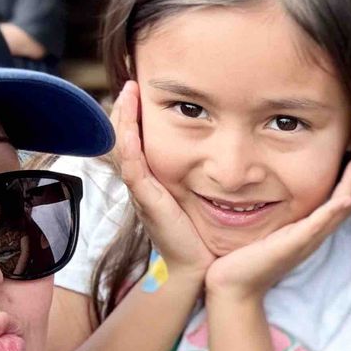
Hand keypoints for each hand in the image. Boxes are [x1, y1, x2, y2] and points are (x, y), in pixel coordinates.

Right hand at [113, 81, 213, 281]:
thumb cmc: (203, 234)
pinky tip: (131, 127)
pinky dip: (130, 145)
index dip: (138, 116)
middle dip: (127, 110)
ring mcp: (143, 191)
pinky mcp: (148, 200)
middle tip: (132, 83)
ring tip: (128, 92)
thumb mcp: (203, 198)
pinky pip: (133, 167)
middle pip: (127, 139)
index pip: (141, 141)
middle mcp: (145, 183)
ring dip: (125, 119)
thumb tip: (225, 159)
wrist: (198, 267)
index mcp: (156, 180)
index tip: (143, 91)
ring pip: (125, 148)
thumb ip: (206, 178)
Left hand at [203, 149, 350, 299]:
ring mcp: (306, 241)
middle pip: (345, 202)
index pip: (335, 201)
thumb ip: (272, 214)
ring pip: (338, 210)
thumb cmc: (242, 258)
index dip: (348, 179)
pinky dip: (333, 211)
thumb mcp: (263, 229)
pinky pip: (318, 225)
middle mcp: (313, 235)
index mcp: (307, 230)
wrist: (232, 287)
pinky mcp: (294, 245)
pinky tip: (344, 196)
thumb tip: (264, 189)